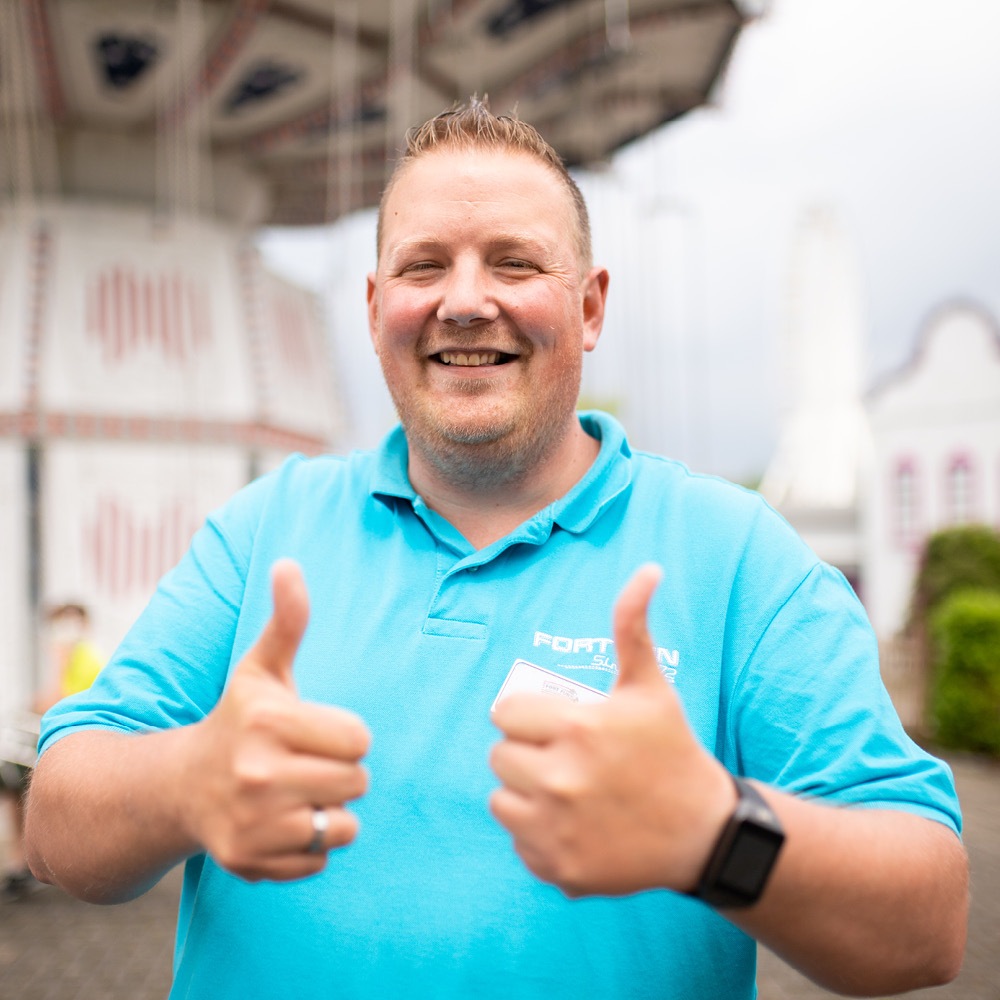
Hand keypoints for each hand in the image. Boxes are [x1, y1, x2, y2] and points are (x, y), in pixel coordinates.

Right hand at [183, 559, 369, 881]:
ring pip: (344, 825)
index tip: (314, 731)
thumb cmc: (239, 719)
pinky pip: (319, 860)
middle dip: (341, 771)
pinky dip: (310, 846)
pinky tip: (280, 823)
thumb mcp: (262, 667)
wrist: (181, 784)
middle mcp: (257, 773)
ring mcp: (252, 823)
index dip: (345, 734)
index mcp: (268, 720)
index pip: (360, 739)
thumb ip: (287, 620)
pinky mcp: (249, 863)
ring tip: (296, 792)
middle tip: (306, 762)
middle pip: (357, 781)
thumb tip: (288, 563)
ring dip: (330, 810)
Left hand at [489, 564, 734, 896]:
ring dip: (524, 795)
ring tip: (564, 790)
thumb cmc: (671, 750)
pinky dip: (538, 837)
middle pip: (499, 757)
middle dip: (524, 753)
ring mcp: (558, 828)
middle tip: (561, 757)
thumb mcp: (650, 686)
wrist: (703, 832)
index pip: (504, 714)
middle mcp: (561, 779)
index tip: (551, 723)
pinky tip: (574, 826)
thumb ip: (632, 626)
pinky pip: (519, 844)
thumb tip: (648, 568)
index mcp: (577, 728)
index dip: (526, 716)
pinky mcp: (559, 869)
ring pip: (501, 801)